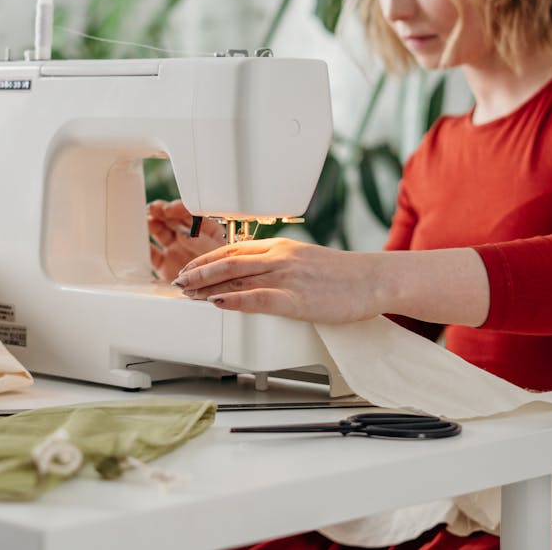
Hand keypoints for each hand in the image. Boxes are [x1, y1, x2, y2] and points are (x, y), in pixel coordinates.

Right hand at [147, 199, 225, 281]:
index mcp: (206, 230)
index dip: (178, 208)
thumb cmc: (226, 272)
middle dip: (161, 212)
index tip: (169, 209)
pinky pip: (152, 254)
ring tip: (146, 222)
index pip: (191, 213)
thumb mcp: (219, 254)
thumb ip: (202, 242)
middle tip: (153, 209)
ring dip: (151, 224)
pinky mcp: (165, 265)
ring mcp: (176, 250)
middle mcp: (189, 237)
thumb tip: (184, 232)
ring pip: (160, 232)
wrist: (220, 298)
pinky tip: (141, 243)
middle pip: (172, 219)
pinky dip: (145, 248)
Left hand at [171, 237, 387, 323]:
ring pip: (236, 277)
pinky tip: (216, 304)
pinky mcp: (296, 299)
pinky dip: (233, 301)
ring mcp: (287, 277)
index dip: (207, 259)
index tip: (190, 268)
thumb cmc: (345, 275)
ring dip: (206, 286)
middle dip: (198, 272)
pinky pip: (257, 298)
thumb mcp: (307, 261)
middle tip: (178, 281)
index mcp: (282, 247)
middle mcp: (279, 257)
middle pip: (228, 261)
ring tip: (187, 294)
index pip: (234, 249)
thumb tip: (259, 277)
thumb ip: (282, 265)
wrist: (374, 279)